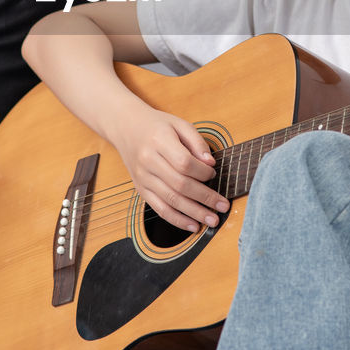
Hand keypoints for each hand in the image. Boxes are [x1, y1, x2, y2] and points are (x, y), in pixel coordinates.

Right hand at [103, 101, 229, 232]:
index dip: (202, 172)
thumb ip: (197, 142)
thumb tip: (210, 163)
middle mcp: (148, 161)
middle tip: (223, 206)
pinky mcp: (141, 190)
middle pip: (180, 185)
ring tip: (213, 220)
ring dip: (194, 213)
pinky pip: (159, 209)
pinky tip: (193, 226)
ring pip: (171, 200)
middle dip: (205, 197)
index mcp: (158, 141)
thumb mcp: (179, 124)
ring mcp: (143, 178)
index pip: (184, 163)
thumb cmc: (157, 126)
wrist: (126, 128)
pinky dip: (177, 220)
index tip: (214, 173)